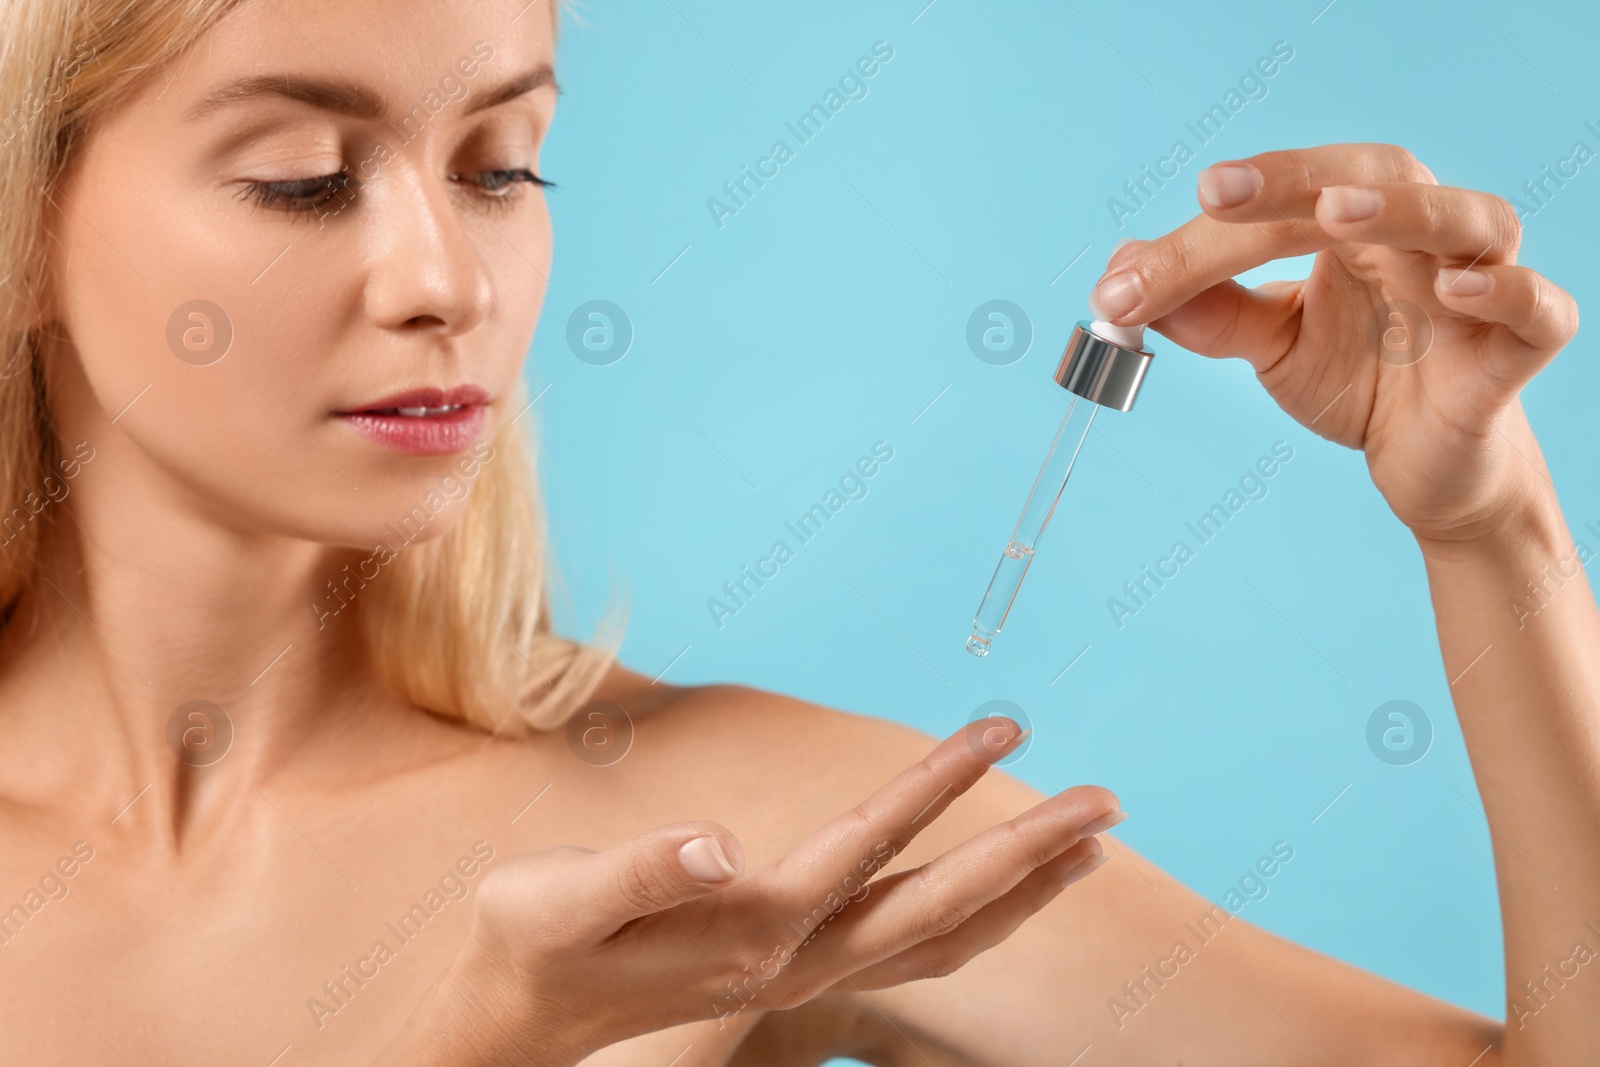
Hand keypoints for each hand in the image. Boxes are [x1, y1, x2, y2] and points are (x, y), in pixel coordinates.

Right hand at [425, 720, 1119, 1063]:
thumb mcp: (556, 899)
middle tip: (1108, 803)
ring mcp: (802, 973)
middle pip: (937, 906)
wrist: (518, 1021)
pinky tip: (997, 896)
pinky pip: (910, 949)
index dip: (937, 786)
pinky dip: (972, 920)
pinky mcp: (794, 969)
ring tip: (1086, 851)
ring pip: (938, 939)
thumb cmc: (531, 945)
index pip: (867, 847)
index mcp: (750, 927)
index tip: (1003, 730)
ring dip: (1017, 893)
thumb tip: (716, 838)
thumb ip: (639, 868)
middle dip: (1026, 853)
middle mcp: (795, 959)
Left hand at [1092, 143, 1578, 544]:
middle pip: (1372, 178)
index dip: (1205, 235)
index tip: (1129, 275)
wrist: (1431, 469)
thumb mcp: (1273, 345)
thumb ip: (1210, 313)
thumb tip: (1120, 279)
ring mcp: (1480, 287)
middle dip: (1291, 181)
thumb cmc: (1361, 382)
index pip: (1282, 204)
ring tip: (1336, 211)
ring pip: (1468, 220)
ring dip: (1403, 210)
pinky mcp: (1519, 350)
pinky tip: (1453, 288)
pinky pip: (1535, 310)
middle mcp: (1424, 237)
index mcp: (1362, 222)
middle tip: (1214, 195)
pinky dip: (1502, 291)